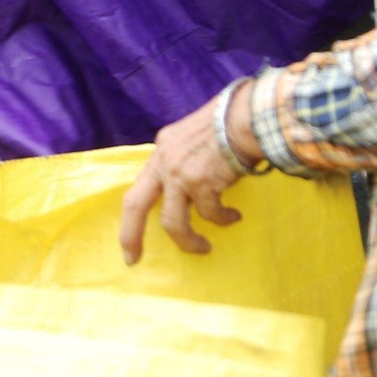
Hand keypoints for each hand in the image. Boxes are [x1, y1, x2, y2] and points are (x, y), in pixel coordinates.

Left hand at [118, 89, 257, 264]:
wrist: (246, 117)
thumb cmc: (228, 124)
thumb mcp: (192, 137)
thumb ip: (184, 158)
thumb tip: (189, 185)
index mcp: (161, 150)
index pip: (139, 185)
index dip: (132, 212)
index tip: (131, 233)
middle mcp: (164, 162)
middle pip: (135, 205)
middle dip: (130, 235)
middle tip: (132, 258)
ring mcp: (180, 174)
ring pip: (173, 222)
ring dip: (189, 241)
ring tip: (203, 248)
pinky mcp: (201, 184)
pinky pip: (210, 214)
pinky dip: (222, 219)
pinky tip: (234, 217)